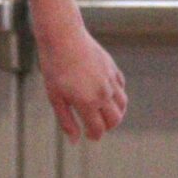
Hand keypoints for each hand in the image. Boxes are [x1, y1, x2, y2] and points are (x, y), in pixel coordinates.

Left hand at [37, 27, 127, 141]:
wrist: (63, 36)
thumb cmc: (54, 67)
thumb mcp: (55, 97)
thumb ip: (66, 121)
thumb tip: (75, 140)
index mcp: (87, 102)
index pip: (98, 129)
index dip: (94, 136)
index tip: (89, 136)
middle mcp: (103, 93)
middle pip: (115, 120)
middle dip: (107, 127)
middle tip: (97, 127)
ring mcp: (110, 80)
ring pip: (122, 105)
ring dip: (116, 113)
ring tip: (104, 113)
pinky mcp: (112, 68)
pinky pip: (121, 88)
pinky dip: (117, 96)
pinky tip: (106, 95)